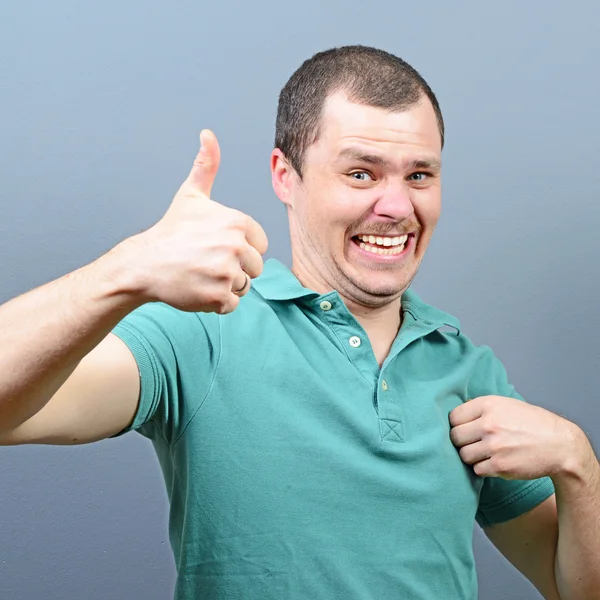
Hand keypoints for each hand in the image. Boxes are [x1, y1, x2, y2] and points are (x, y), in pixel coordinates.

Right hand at [122, 130, 267, 313]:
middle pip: (255, 268)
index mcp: (237, 222)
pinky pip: (232, 304)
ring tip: (201, 274)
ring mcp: (227, 273)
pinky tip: (198, 289)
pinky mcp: (218, 296)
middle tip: (206, 262)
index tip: (216, 246)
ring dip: (225, 286)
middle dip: (234, 268)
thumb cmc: (171, 231)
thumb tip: (208, 135)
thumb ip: (206, 167)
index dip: (240, 248)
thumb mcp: (190, 196)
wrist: (144, 264)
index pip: (260, 245)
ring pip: (244, 287)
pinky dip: (216, 302)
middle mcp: (236, 246)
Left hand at [449, 395, 581, 479]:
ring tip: (485, 453)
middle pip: (455, 437)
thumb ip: (481, 409)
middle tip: (474, 443)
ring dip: (472, 456)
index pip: (454, 417)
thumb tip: (455, 416)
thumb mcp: (507, 405)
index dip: (458, 424)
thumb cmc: (532, 423)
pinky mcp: (500, 466)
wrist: (560, 445)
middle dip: (462, 442)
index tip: (465, 429)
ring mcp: (494, 446)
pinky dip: (483, 468)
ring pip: (464, 455)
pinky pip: (477, 470)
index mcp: (488, 405)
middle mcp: (489, 424)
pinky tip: (494, 462)